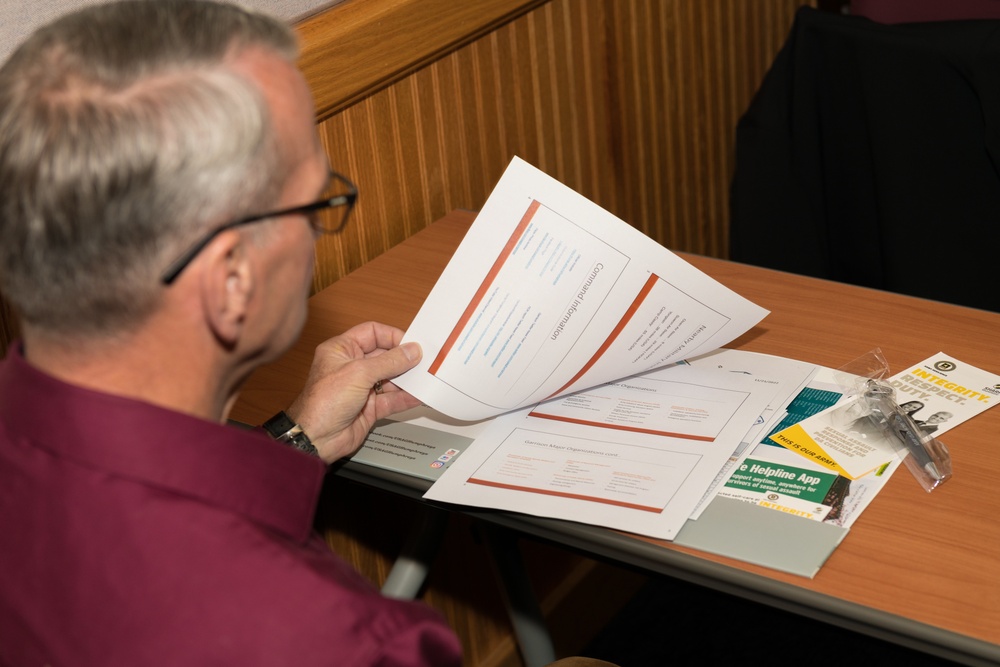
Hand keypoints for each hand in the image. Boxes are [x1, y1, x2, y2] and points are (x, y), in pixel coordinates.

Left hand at [286, 322, 421, 462]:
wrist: (316, 438)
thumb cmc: (322, 402)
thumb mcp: (359, 373)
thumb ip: (389, 362)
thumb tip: (411, 351)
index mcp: (341, 350)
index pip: (372, 333)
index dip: (392, 336)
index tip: (411, 343)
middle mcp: (351, 367)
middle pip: (384, 356)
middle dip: (404, 359)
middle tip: (424, 361)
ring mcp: (361, 388)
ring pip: (390, 379)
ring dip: (407, 379)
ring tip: (425, 378)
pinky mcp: (369, 407)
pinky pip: (392, 399)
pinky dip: (405, 398)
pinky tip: (418, 396)